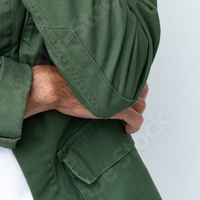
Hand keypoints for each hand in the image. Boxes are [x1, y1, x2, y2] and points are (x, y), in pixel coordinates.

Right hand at [25, 65, 149, 133]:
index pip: (136, 78)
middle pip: (142, 92)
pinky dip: (135, 126)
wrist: (57, 88)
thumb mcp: (86, 73)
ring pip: (141, 107)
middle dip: (138, 101)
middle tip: (130, 107)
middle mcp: (120, 81)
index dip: (136, 88)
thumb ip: (99, 75)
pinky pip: (136, 120)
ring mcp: (120, 96)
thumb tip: (100, 79)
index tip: (129, 94)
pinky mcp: (118, 110)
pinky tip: (128, 129)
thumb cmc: (65, 80)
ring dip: (137, 114)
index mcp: (113, 70)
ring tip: (129, 118)